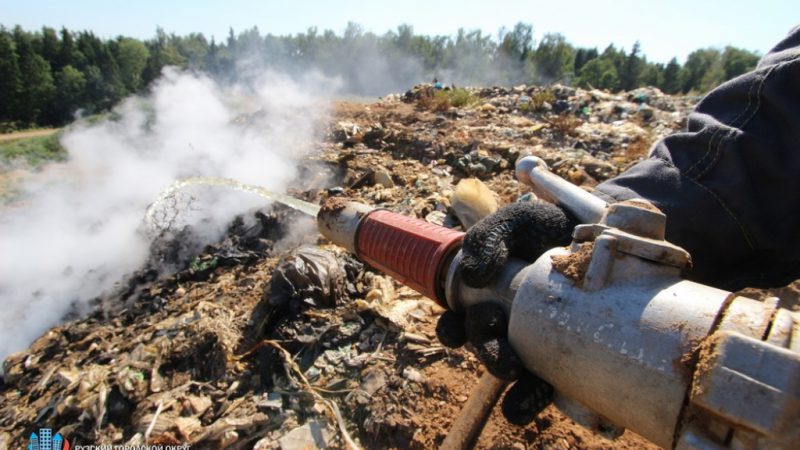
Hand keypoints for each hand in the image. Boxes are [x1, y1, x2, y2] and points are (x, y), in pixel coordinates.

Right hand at [436, 200, 575, 423]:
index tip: (476, 319)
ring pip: (510, 372)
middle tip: (506, 353)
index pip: (455, 326)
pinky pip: (543, 386)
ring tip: (523, 379)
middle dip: (489, 354)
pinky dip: (538, 396)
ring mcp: (533, 343)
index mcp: (482, 299)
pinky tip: (545, 394)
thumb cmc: (548, 227)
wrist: (605, 231)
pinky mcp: (562, 358)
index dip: (452, 332)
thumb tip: (471, 277)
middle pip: (483, 350)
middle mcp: (503, 324)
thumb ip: (488, 237)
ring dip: (511, 382)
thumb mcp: (516, 221)